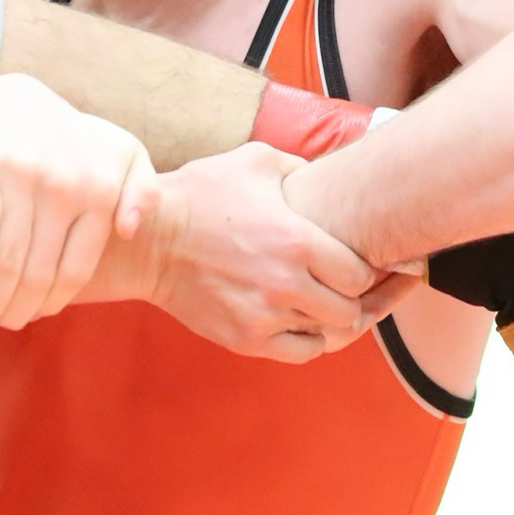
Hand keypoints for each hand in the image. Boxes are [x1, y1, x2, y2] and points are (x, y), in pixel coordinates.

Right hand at [0, 74, 160, 331]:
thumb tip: (128, 231)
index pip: (74, 271)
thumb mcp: (123, 156)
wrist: (9, 100)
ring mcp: (22, 177)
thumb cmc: (72, 141)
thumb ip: (143, 192)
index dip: (50, 303)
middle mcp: (64, 184)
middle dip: (16, 310)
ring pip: (5, 264)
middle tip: (2, 322)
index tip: (33, 315)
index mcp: (99, 189)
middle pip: (36, 274)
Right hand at [149, 144, 405, 362]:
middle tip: (347, 288)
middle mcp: (287, 284)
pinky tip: (301, 321)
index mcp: (298, 242)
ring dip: (330, 318)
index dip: (365, 271)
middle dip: (352, 298)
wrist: (149, 242)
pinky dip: (309, 340)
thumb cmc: (200, 196)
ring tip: (324, 303)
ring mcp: (265, 316)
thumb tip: (330, 173)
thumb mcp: (254, 161)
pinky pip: (302, 353)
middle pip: (350, 309)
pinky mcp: (246, 339)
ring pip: (329, 333)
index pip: (361, 275)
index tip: (357, 265)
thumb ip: (301, 166)